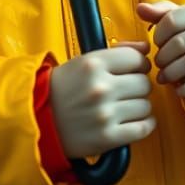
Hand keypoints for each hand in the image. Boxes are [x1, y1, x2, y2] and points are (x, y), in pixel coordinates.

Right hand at [48, 41, 156, 159]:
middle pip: (144, 83)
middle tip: (127, 90)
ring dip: (139, 107)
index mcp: (94, 64)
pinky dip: (143, 125)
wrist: (38, 119)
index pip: (137, 58)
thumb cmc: (63, 88)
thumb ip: (118, 52)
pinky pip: (143, 128)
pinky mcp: (108, 137)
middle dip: (139, 86)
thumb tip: (146, 47)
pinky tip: (132, 122)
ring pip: (146, 106)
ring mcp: (105, 114)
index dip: (139, 64)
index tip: (135, 70)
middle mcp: (101, 87)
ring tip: (125, 107)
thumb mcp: (84, 61)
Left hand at [136, 0, 184, 104]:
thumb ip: (163, 13)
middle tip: (159, 65)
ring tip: (164, 77)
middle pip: (179, 43)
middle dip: (163, 57)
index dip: (158, 35)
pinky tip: (179, 89)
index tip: (158, 44)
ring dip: (170, 74)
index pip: (172, 20)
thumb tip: (140, 8)